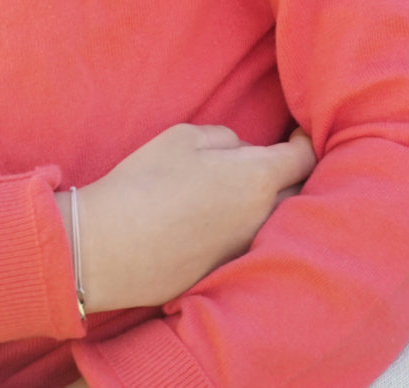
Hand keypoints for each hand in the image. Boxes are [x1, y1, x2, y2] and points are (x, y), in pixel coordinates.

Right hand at [73, 124, 314, 311]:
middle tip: (275, 162)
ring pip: (276, 222)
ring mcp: (243, 250)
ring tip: (247, 193)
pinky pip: (248, 245)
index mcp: (256, 178)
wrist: (103, 249)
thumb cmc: (142, 183)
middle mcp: (260, 218)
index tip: (297, 135)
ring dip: (271, 205)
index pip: (304, 157)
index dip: (305, 141)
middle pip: (298, 192)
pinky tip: (220, 223)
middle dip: (292, 175)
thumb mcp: (184, 138)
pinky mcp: (222, 273)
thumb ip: (227, 139)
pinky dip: (245, 230)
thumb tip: (242, 152)